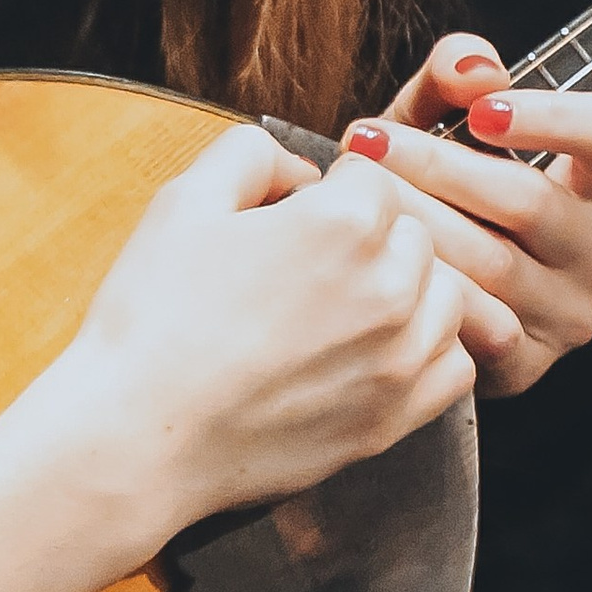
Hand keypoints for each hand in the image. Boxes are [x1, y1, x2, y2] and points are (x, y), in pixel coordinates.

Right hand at [0, 119, 482, 591]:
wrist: (138, 437)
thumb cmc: (152, 321)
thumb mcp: (185, 201)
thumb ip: (252, 153)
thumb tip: (300, 168)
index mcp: (345, 224)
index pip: (373, 179)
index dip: (328, 191)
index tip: (294, 217)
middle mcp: (390, 289)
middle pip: (414, 234)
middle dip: (370, 238)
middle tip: (308, 266)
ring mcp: (399, 360)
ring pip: (445, 296)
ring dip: (408, 291)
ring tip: (346, 307)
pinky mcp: (394, 420)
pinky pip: (453, 368)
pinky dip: (426, 353)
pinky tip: (377, 352)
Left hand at [344, 34, 591, 396]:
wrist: (398, 282)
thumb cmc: (429, 187)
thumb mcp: (435, 121)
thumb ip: (453, 77)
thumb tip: (475, 68)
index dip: (561, 118)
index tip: (482, 114)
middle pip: (531, 201)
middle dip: (438, 167)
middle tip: (365, 145)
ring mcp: (569, 312)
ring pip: (495, 265)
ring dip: (416, 224)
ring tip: (353, 198)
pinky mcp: (528, 362)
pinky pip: (476, 325)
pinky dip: (420, 290)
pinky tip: (373, 264)